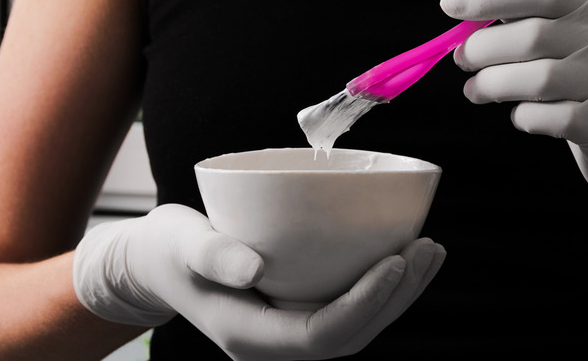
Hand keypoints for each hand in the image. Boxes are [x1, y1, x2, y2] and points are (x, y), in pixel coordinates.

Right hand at [73, 204, 444, 359]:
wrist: (157, 265)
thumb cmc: (168, 250)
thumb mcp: (180, 243)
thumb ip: (212, 255)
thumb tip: (254, 267)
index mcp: (249, 336)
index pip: (322, 334)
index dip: (365, 303)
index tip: (395, 260)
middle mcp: (275, 343)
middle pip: (351, 336)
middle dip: (396, 298)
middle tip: (427, 248)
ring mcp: (288, 331)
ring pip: (357, 326)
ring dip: (399, 293)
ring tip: (430, 250)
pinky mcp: (296, 310)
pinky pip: (347, 308)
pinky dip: (380, 286)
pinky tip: (401, 255)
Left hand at [440, 0, 587, 262]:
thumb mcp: (569, 43)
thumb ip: (529, 7)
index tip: (450, 6)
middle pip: (535, 36)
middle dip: (484, 48)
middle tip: (462, 60)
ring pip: (537, 79)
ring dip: (493, 84)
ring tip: (476, 91)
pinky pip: (547, 118)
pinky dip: (523, 116)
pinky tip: (521, 116)